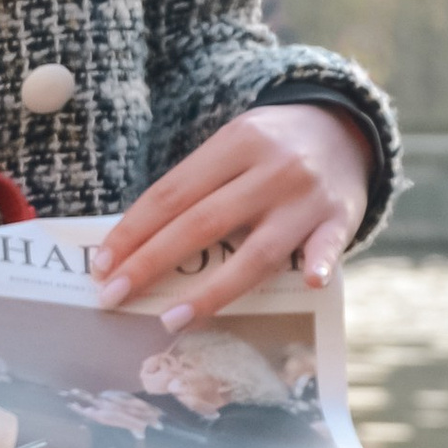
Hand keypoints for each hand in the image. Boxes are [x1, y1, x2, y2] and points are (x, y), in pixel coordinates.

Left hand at [93, 104, 369, 326]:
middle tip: (113, 297)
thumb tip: (135, 246)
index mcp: (235, 143)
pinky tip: (310, 282)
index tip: (102, 266)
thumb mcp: (232, 148)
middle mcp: (270, 168)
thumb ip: (196, 188)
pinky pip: (330, 245)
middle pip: (202, 223)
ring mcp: (307, 196)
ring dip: (212, 290)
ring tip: (171, 318)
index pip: (171, 194)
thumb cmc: (271, 150)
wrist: (346, 129)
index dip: (133, 232)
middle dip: (151, 263)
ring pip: (257, 250)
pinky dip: (320, 262)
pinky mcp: (340, 217)